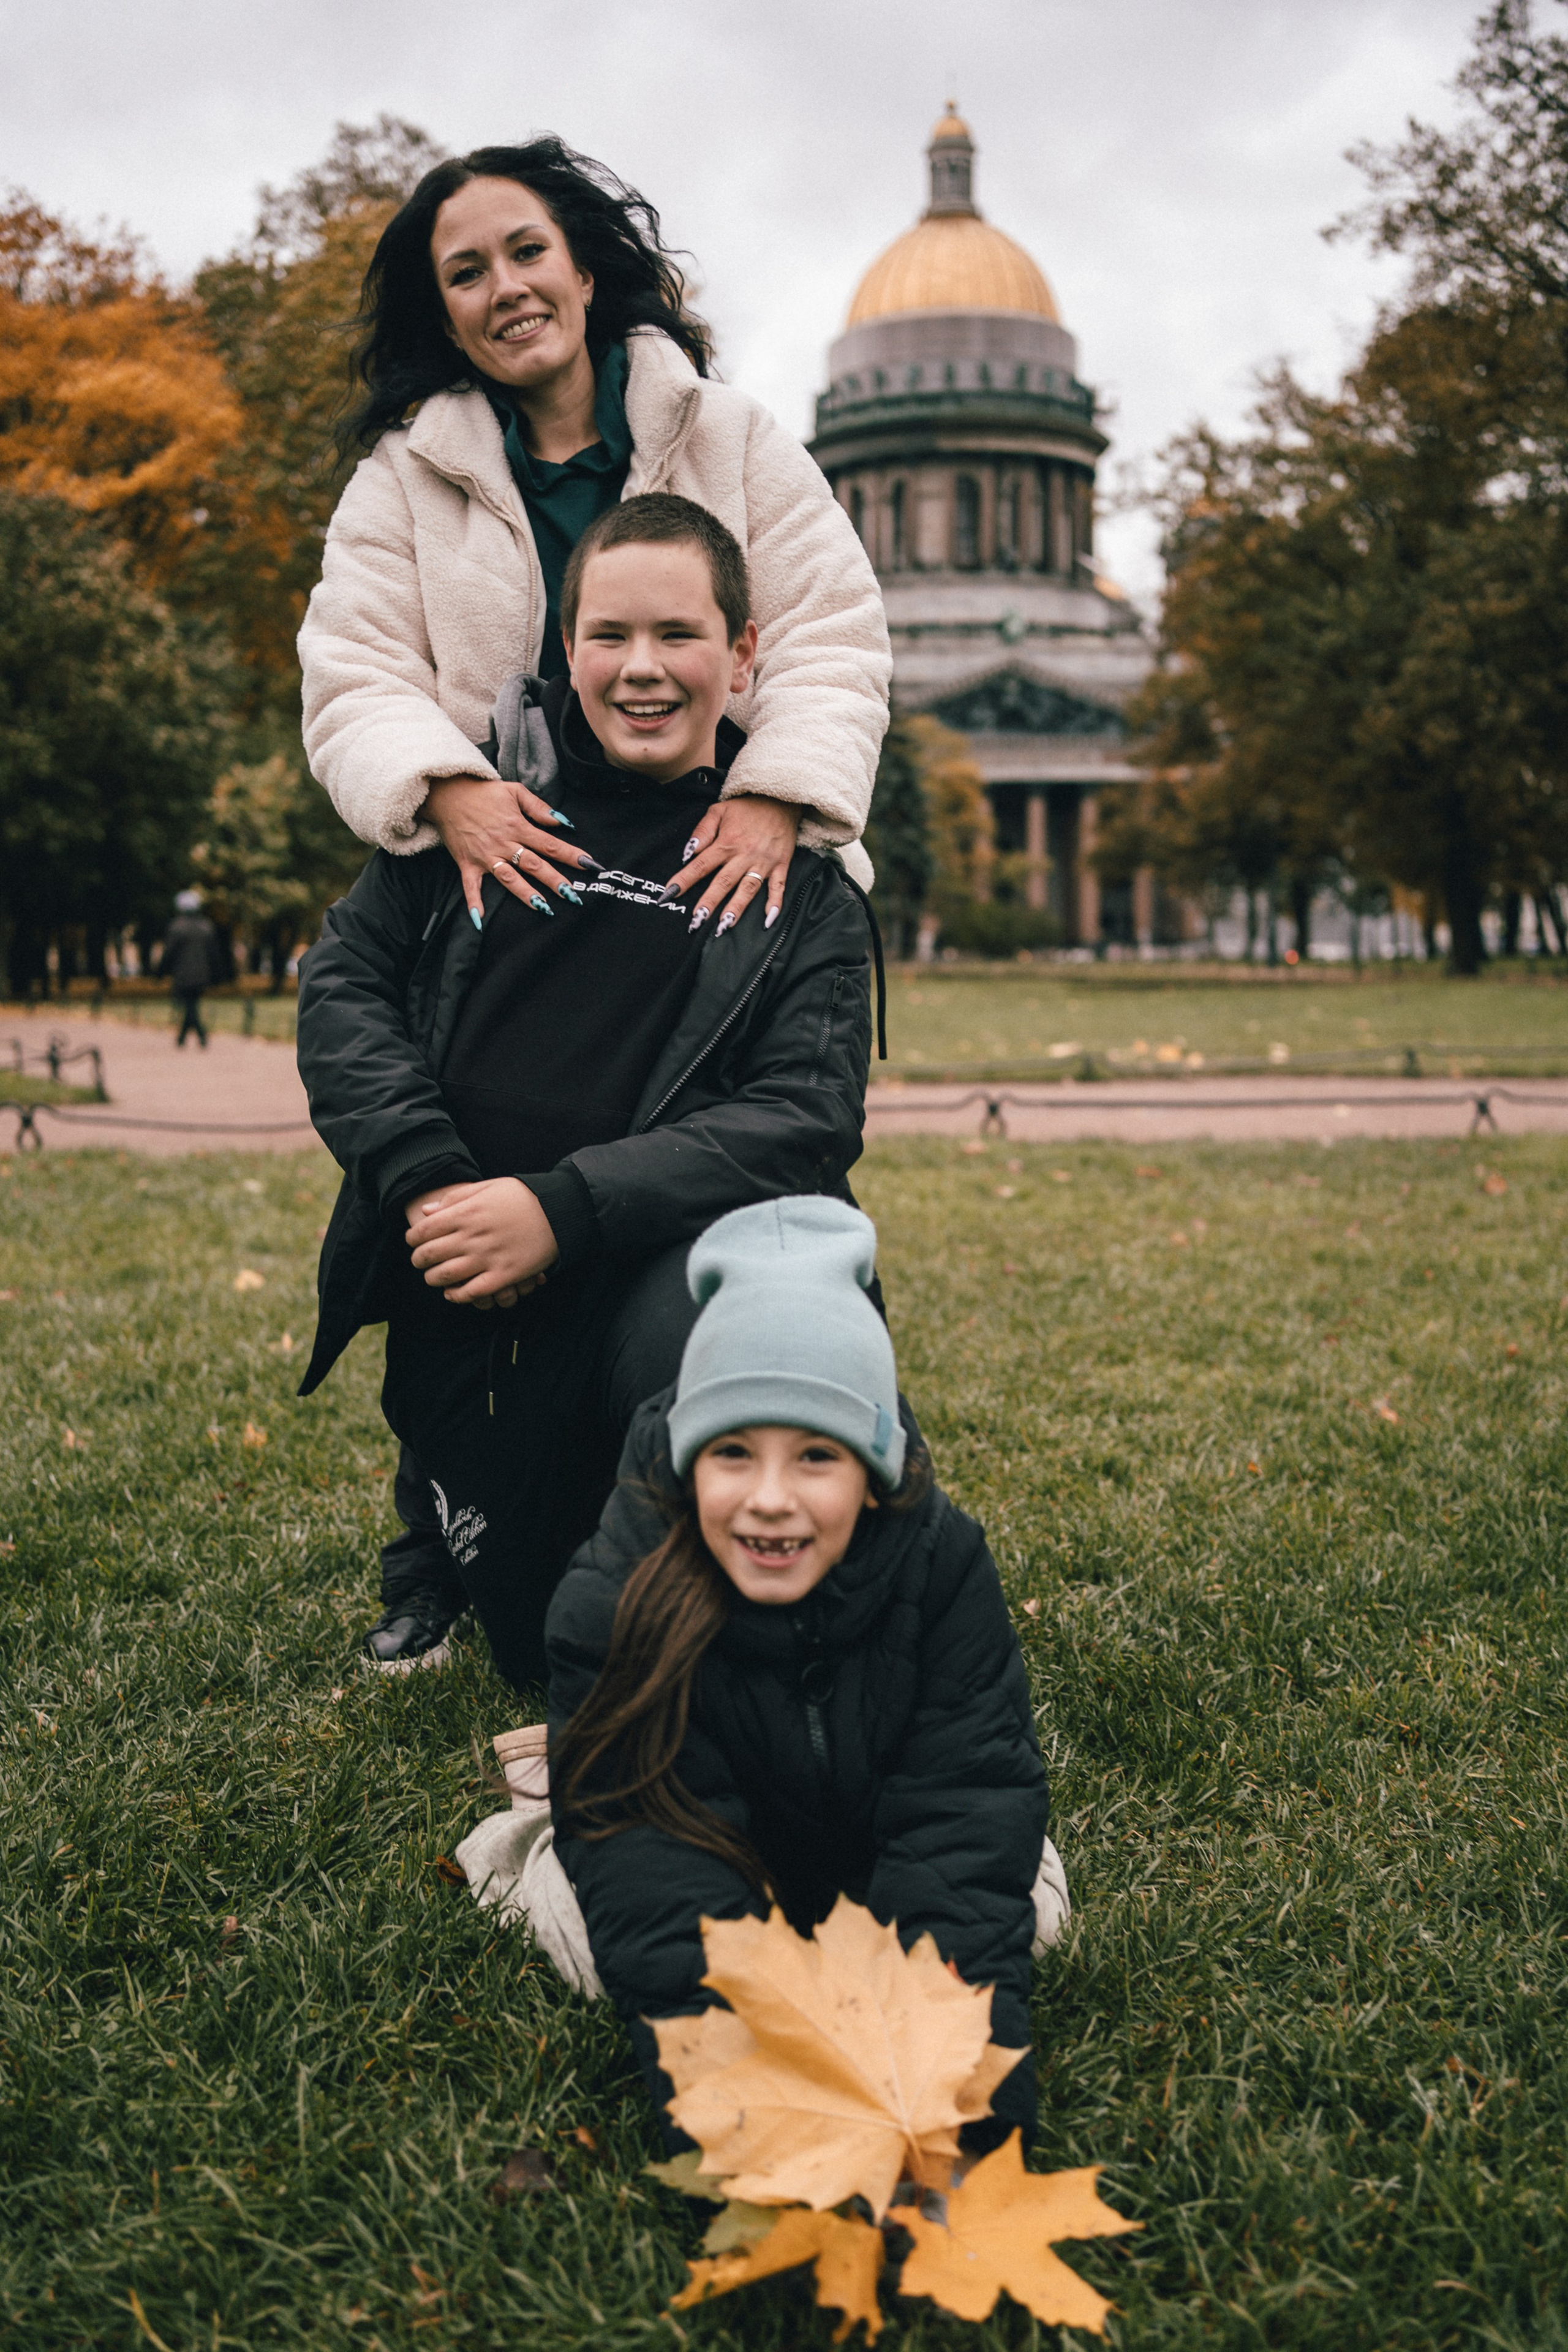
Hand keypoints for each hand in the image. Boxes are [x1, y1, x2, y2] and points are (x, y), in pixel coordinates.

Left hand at [404, 1179, 557, 1306]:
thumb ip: (455, 1198)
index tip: (412, 1241)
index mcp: (467, 1212)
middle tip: (418, 1261)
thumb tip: (426, 1211)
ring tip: (432, 1277)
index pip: (424, 1230)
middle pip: (430, 1255)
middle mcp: (473, 1236)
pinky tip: (452, 1293)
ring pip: (446, 1276)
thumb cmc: (522, 1196)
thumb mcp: (487, 1187)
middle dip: (418, 1260)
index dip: (412, 1238)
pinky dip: (457, 1296)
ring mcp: (488, 1258)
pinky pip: (472, 1292)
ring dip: (433, 1279)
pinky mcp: (504, 1275)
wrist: (558, 1210)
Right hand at [422, 773, 599, 923]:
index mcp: (518, 826)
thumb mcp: (514, 791)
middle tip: (574, 896)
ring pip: (509, 878)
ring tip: (544, 909)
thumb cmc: (483, 792)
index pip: (551, 844)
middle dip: (555, 881)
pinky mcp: (467, 863)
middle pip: (535, 865)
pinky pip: (471, 886)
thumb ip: (539, 807)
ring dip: (526, 894)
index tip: (590, 866)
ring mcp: (486, 856)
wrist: (448, 793)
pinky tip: (480, 920)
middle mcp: (504, 843)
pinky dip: (474, 902)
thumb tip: (562, 822)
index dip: (572, 855)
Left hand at [660, 794, 800, 936]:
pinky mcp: (781, 864)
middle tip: (695, 922)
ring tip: (724, 926)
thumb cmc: (747, 807)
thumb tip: (689, 853)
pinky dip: (775, 902)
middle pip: (723, 882)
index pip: (700, 865)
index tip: (669, 894)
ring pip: (748, 888)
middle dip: (709, 903)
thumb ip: (702, 831)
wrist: (781, 798)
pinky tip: (768, 919)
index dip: (684, 880)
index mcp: (726, 842)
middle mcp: (744, 854)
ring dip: (736, 908)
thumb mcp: (719, 810)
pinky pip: (779, 886)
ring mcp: (764, 861)